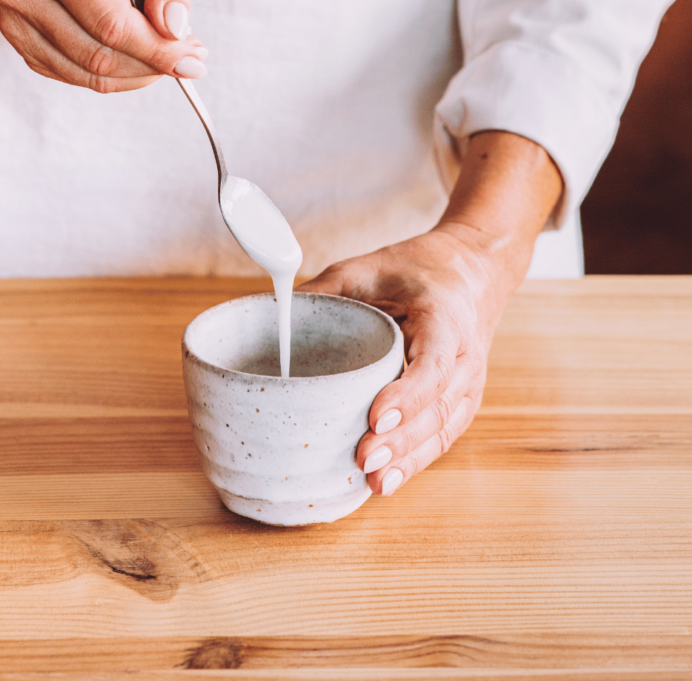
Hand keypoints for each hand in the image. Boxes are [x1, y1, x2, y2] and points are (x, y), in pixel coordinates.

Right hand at [0, 0, 206, 90]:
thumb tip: (176, 29)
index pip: (113, 25)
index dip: (158, 50)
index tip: (194, 59)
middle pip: (101, 56)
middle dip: (153, 64)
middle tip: (185, 58)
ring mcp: (15, 22)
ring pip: (91, 75)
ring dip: (138, 74)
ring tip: (161, 55)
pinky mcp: (20, 43)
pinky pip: (78, 77)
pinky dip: (115, 75)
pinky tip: (131, 55)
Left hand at [298, 130, 563, 494]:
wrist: (472, 271)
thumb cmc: (419, 269)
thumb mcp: (370, 266)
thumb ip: (327, 289)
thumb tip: (275, 316)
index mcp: (446, 318)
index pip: (434, 365)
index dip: (408, 395)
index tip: (376, 417)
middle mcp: (465, 356)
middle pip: (438, 408)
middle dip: (401, 440)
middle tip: (363, 459)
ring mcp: (468, 383)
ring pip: (442, 430)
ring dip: (409, 460)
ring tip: (374, 481)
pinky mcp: (460, 400)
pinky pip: (442, 436)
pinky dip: (416, 461)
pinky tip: (387, 480)